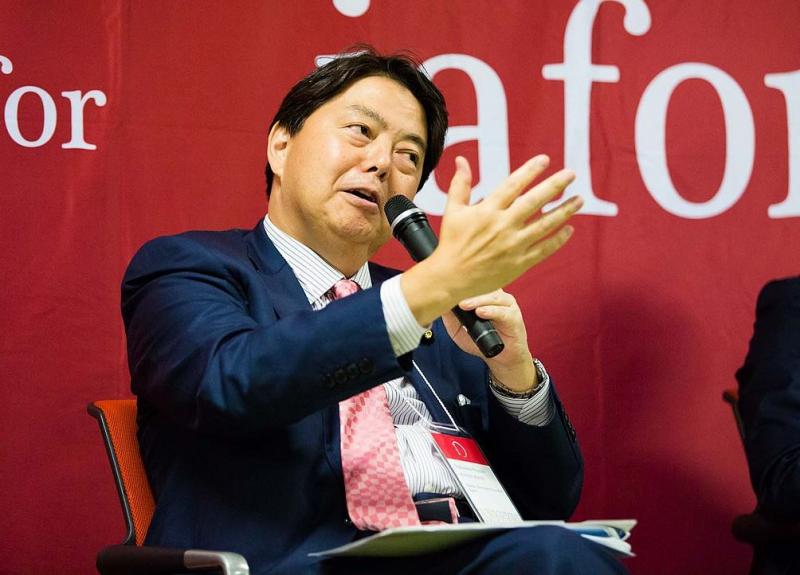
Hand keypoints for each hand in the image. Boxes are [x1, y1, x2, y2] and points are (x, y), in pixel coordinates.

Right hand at [402, 154, 580, 326]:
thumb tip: (461, 160)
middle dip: (555, 185)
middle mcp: (502, 226)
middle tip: (571, 173)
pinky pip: (544, 249)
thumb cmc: (451, 243)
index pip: (513, 185)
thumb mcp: (453, 211)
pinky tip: (569, 229)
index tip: (545, 159)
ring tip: (579, 200)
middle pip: (535, 201)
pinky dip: (558, 239)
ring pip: (545, 225)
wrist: (451, 278)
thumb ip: (460, 185)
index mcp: (487, 210)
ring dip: (564, 211)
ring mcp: (513, 245)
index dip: (530, 170)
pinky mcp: (519, 263)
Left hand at [442, 289, 536, 391]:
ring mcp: (507, 305)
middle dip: (468, 291)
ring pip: (493, 297)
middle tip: (455, 297)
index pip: (474, 283)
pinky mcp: (514, 317)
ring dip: (478, 300)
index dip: (462, 282)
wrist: (500, 357)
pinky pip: (503, 312)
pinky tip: (481, 313)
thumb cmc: (479, 340)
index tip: (448, 284)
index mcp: (485, 294)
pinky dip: (491, 311)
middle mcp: (497, 296)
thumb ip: (450, 317)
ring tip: (465, 305)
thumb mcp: (458, 329)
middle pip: (483, 287)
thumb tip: (438, 304)